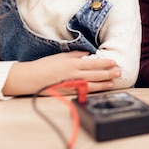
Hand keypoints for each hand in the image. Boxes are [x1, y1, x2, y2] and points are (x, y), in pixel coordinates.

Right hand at [3, 51, 120, 95]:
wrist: (30, 78)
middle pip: (95, 74)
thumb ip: (75, 55)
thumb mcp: (60, 56)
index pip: (93, 63)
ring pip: (91, 85)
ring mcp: (71, 85)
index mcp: (72, 63)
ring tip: (112, 83)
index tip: (114, 62)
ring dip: (103, 84)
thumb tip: (87, 54)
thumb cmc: (44, 65)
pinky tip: (99, 90)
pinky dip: (92, 91)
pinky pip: (82, 92)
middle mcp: (73, 74)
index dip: (105, 63)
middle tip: (119, 72)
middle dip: (108, 74)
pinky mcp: (67, 93)